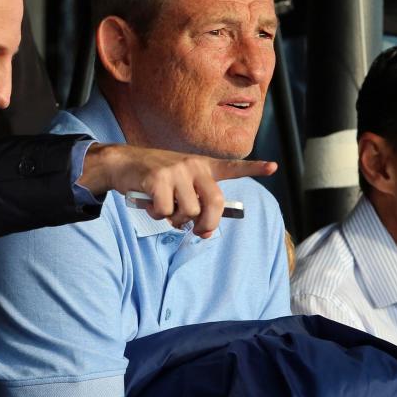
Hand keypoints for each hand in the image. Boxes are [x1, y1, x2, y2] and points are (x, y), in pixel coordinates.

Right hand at [77, 144, 276, 237]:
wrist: (122, 163)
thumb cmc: (153, 179)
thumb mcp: (179, 184)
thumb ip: (195, 206)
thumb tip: (203, 233)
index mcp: (202, 165)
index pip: (232, 167)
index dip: (254, 168)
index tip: (274, 166)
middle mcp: (193, 165)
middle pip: (214, 204)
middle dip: (207, 224)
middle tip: (197, 231)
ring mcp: (176, 170)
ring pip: (188, 212)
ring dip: (175, 220)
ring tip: (163, 209)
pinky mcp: (158, 178)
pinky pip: (165, 212)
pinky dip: (156, 214)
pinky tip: (149, 202)